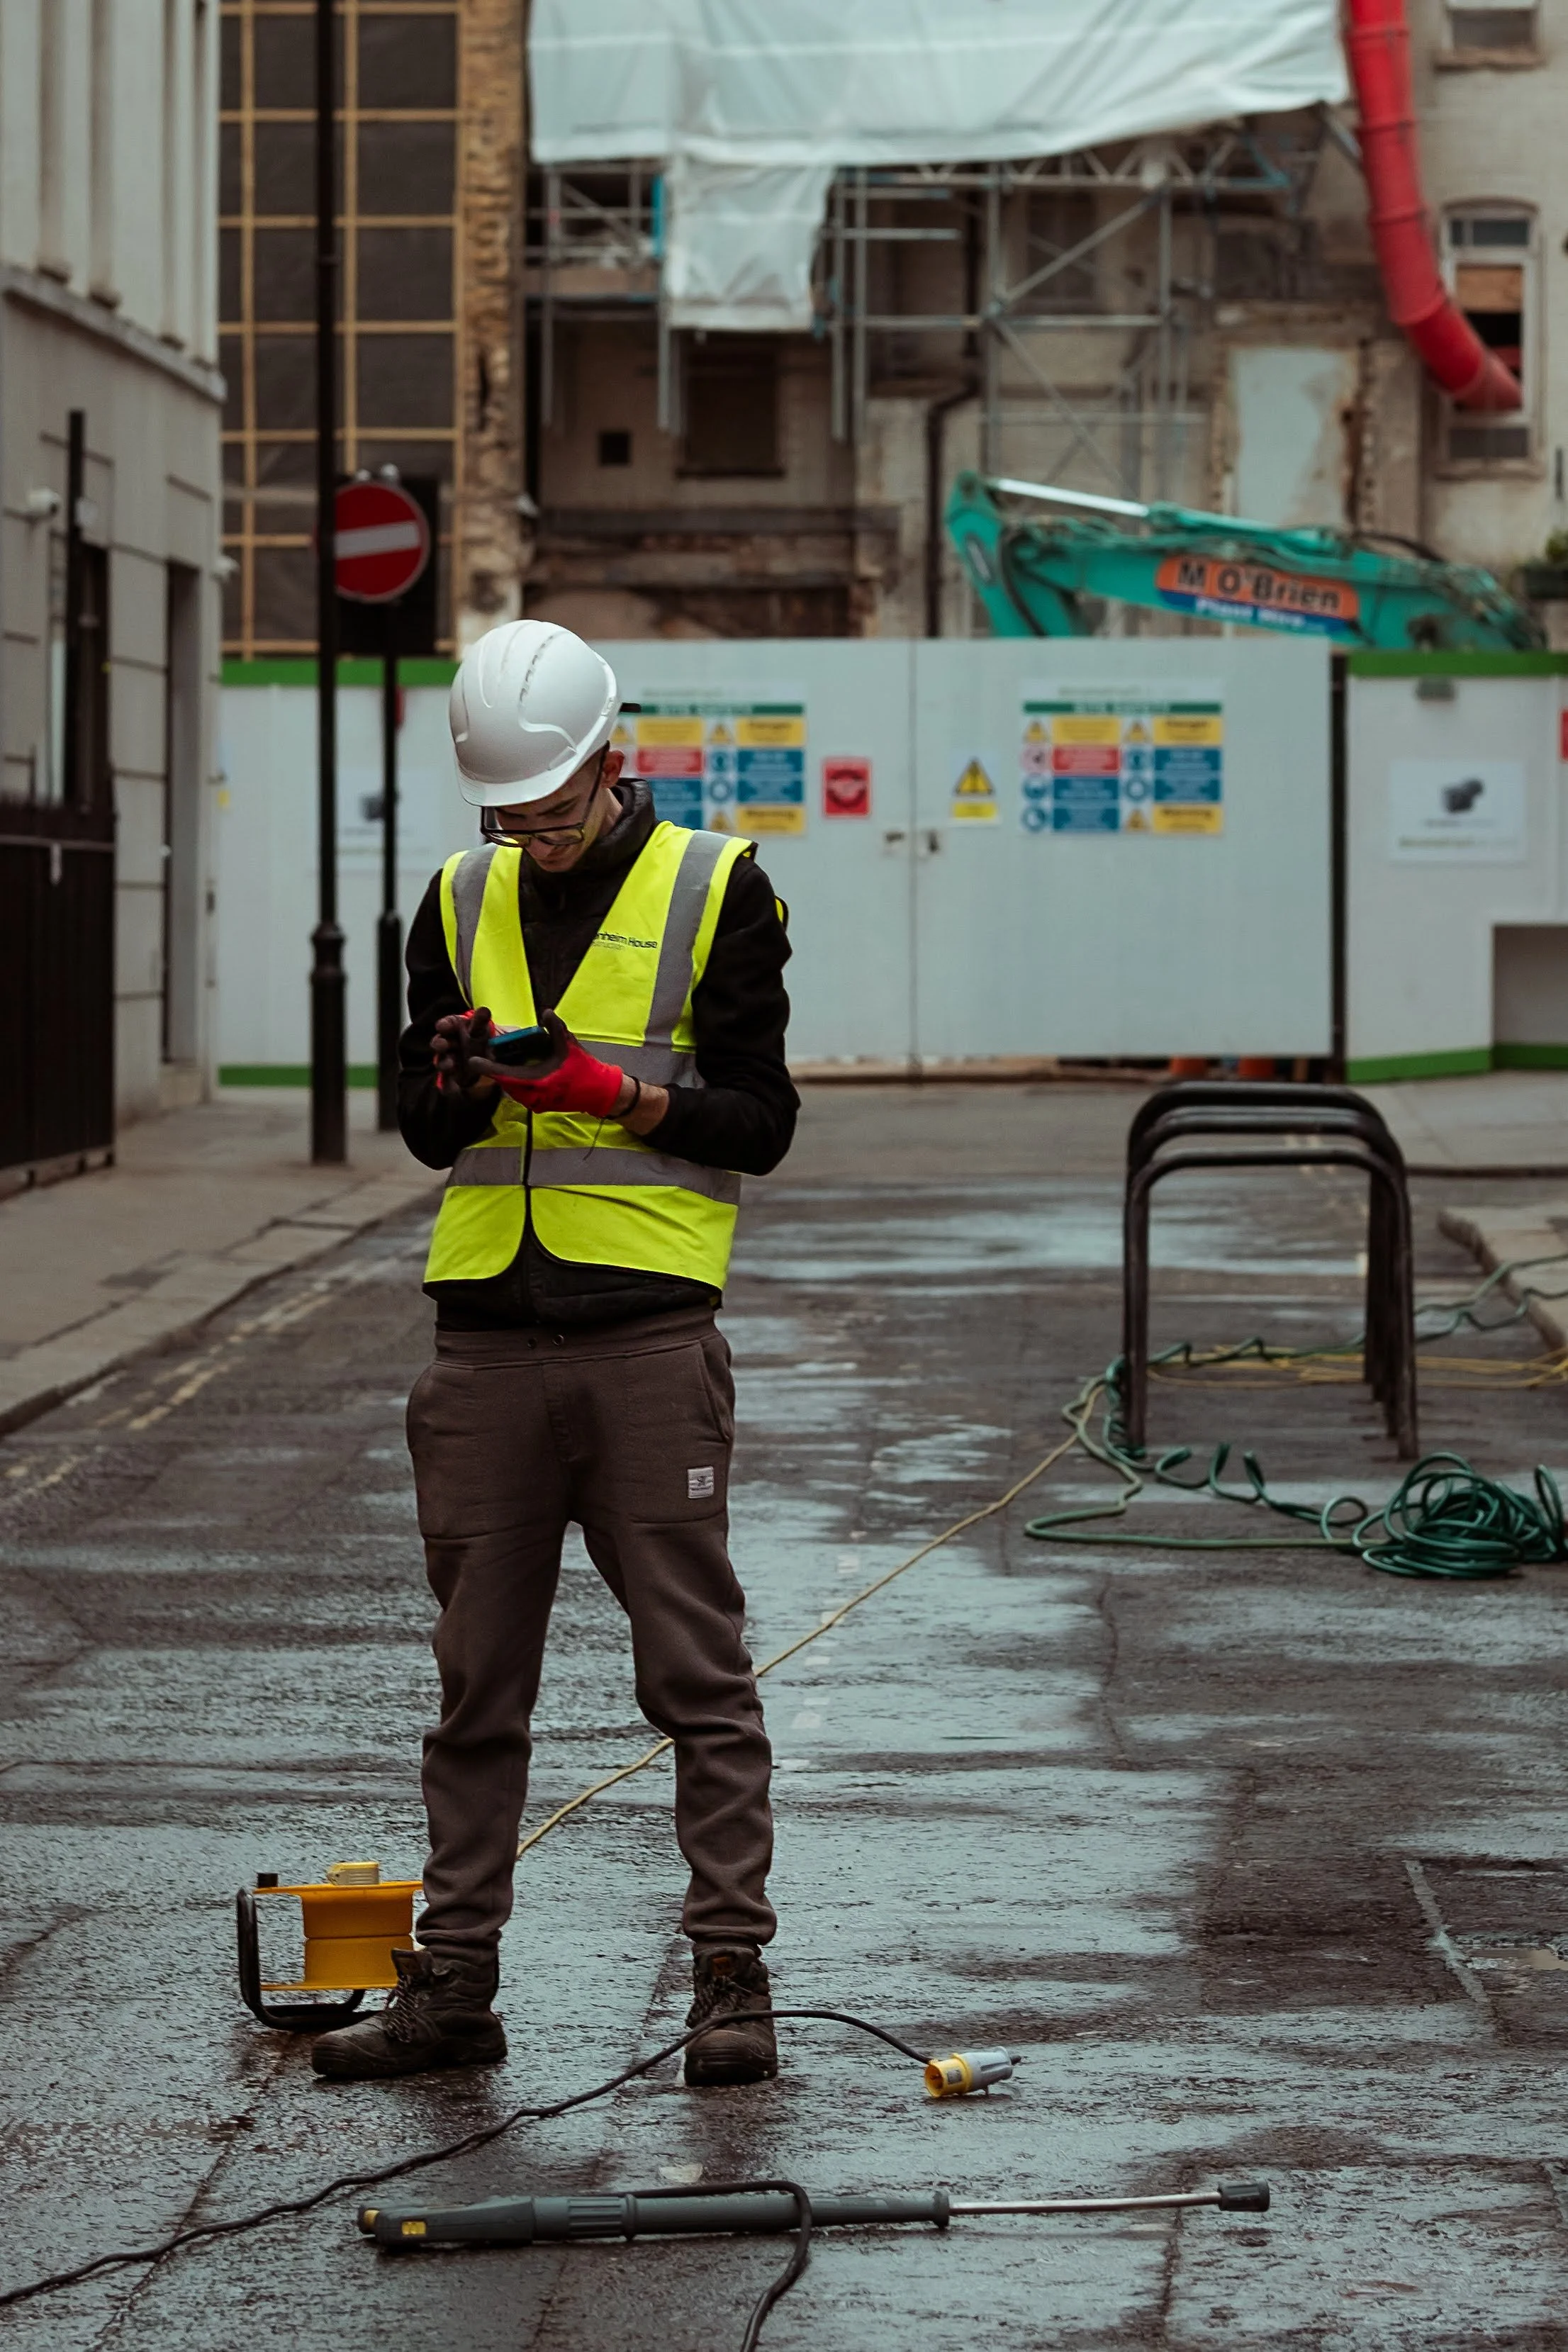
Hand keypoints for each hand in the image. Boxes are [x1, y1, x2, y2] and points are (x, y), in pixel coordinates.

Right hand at [432, 1006, 499, 1098]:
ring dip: (444, 1063)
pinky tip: (453, 1089)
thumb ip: (481, 1021)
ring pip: (442, 1062)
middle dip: (440, 1043)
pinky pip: (446, 1084)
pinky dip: (448, 1086)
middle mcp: (449, 1044)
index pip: (448, 1023)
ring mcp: (449, 1061)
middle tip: (442, 1045)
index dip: (444, 1025)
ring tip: (451, 1065)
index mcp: (456, 1029)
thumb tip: (484, 1009)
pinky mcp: (451, 1079)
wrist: (485, 1064)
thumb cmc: (480, 1040)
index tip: (442, 1026)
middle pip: (440, 1043)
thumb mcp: (482, 1030)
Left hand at [490, 1011, 626, 1117]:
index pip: (505, 1075)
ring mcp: (535, 1103)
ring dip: (503, 1075)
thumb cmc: (585, 1070)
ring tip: (493, 1060)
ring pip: (510, 1088)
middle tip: (482, 1054)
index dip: (488, 1067)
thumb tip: (545, 1012)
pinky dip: (513, 1080)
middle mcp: (532, 1096)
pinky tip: (512, 1069)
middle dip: (493, 1069)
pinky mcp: (538, 1105)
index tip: (472, 1061)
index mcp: (537, 1082)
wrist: (599, 1093)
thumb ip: (556, 1028)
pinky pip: (519, 1092)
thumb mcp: (570, 1046)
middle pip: (504, 1082)